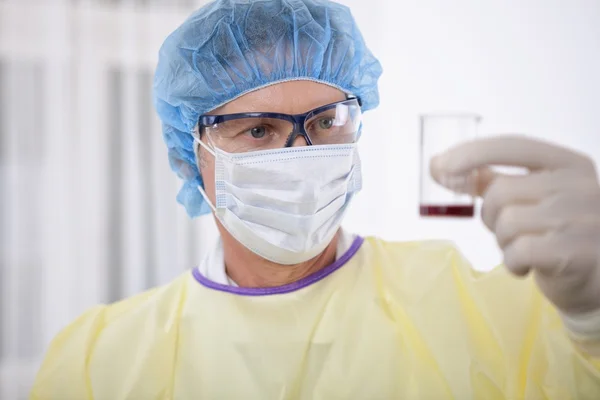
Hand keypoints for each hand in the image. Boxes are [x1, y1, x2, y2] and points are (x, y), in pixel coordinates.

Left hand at [430, 135, 599, 317]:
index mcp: (568, 163)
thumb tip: (437, 165)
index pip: (512, 145)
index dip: (471, 153)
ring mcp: (585, 218)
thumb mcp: (527, 197)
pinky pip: (519, 251)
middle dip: (491, 216)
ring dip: (503, 242)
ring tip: (524, 248)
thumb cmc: (553, 232)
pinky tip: (527, 266)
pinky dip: (513, 262)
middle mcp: (582, 184)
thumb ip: (486, 179)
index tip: (439, 166)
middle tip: (509, 232)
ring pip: (507, 222)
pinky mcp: (578, 252)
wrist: (593, 278)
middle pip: (501, 191)